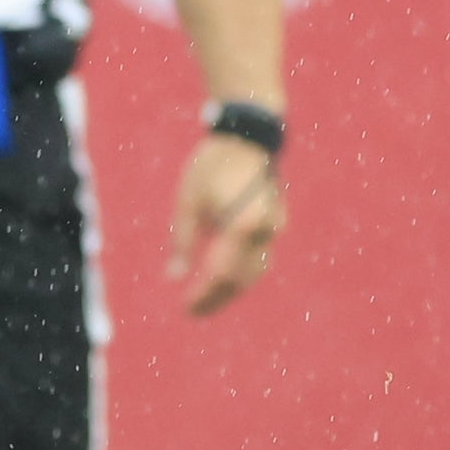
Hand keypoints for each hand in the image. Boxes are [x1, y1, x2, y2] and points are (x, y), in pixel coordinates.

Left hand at [167, 133, 283, 317]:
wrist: (247, 138)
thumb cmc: (211, 166)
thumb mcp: (188, 203)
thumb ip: (182, 241)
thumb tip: (174, 277)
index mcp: (241, 225)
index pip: (220, 274)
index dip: (202, 295)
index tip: (185, 308)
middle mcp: (264, 230)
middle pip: (241, 279)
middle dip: (216, 298)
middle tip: (192, 311)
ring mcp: (274, 227)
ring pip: (254, 272)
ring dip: (230, 290)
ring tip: (205, 302)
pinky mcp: (275, 223)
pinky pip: (259, 257)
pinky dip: (241, 273)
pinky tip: (222, 281)